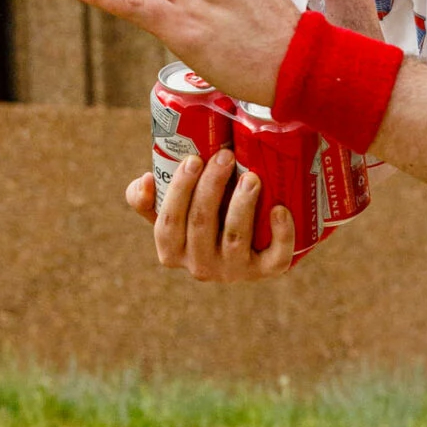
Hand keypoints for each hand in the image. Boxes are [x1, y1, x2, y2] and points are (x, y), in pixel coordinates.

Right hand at [125, 148, 295, 281]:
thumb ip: (146, 198)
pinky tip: (280, 209)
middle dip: (211, 187)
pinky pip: (275, 258)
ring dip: (242, 205)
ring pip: (235, 239)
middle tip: (225, 156)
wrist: (248, 245)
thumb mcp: (169, 211)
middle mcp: (200, 266)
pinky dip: (281, 234)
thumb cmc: (202, 218)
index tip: (193, 159)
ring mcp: (234, 271)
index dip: (179, 191)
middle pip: (201, 225)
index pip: (168, 223)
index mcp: (172, 251)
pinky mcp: (266, 271)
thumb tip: (144, 180)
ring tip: (252, 176)